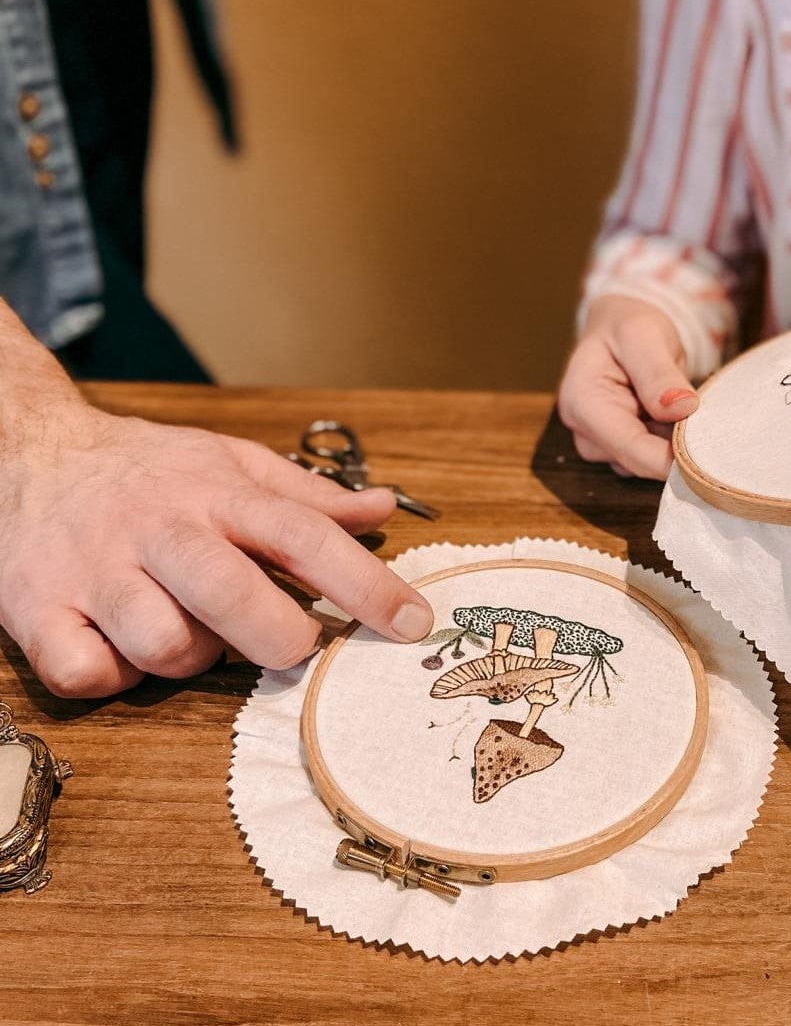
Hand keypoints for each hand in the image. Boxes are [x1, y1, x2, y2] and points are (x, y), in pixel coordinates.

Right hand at [0, 399, 433, 698]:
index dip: (366, 583)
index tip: (413, 622)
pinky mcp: (37, 611)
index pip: (305, 536)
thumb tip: (382, 507)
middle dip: (278, 636)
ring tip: (192, 630)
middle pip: (231, 595)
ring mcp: (94, 572)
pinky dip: (115, 676)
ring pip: (163, 646)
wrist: (26, 453)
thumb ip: (307, 494)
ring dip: (192, 657)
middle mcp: (159, 531)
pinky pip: (87, 673)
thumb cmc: (148, 470)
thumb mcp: (229, 461)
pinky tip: (122, 649)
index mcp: (215, 493)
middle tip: (292, 643)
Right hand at [557, 295, 698, 479]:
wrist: (621, 327)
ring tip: (681, 404)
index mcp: (582, 403)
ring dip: (672, 442)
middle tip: (700, 412)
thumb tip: (682, 409)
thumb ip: (658, 373)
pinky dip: (668, 441)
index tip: (709, 448)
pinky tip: (673, 415)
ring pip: (648, 463)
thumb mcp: (642, 335)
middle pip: (639, 461)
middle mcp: (584, 431)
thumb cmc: (627, 325)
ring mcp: (599, 444)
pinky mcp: (617, 449)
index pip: (630, 447)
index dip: (671, 456)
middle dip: (674, 446)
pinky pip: (651, 458)